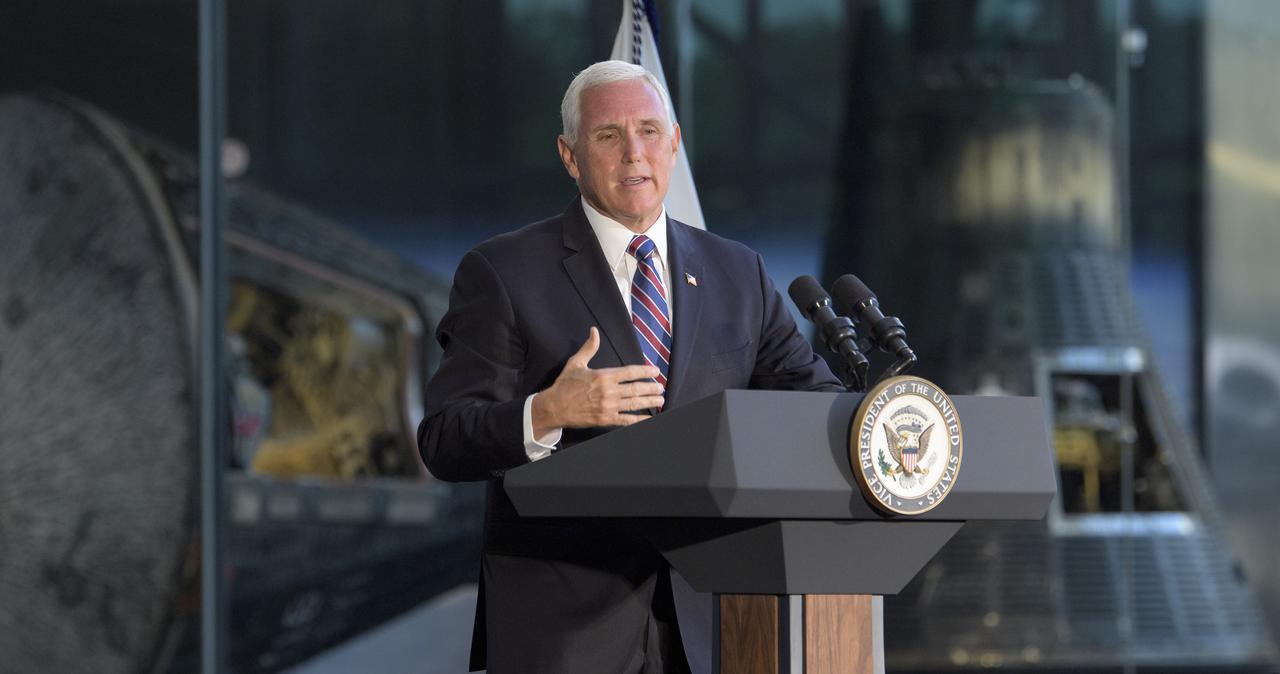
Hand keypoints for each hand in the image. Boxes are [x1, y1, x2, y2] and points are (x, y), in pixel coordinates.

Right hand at [532, 327, 664, 435]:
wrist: (554, 407)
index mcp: (603, 376)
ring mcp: (608, 406)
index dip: (646, 371)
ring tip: (660, 400)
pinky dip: (639, 420)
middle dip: (651, 388)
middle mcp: (608, 391)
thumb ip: (589, 347)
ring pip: (634, 404)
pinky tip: (649, 419)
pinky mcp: (606, 419)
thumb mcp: (576, 362)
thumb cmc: (564, 385)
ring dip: (649, 402)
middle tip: (660, 388)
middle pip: (636, 388)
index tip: (656, 371)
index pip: (630, 372)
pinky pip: (626, 420)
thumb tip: (594, 331)